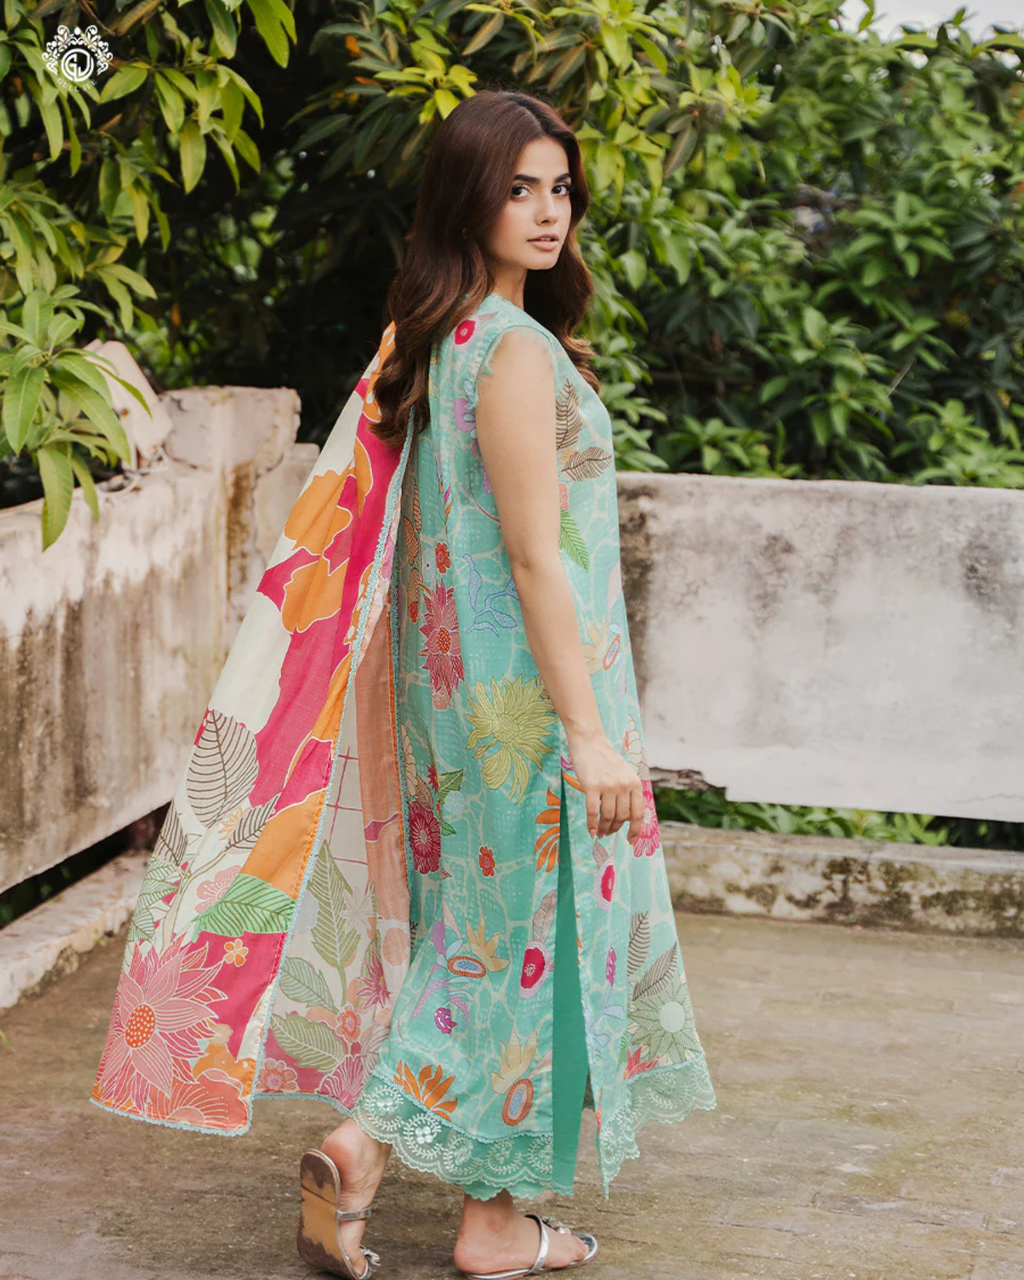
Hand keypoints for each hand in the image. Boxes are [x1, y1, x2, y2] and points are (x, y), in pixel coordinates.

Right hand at [565, 729, 644, 844]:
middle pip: (622, 817)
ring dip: (604, 828)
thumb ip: (627, 792)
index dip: (635, 830)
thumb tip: (626, 818)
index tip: (630, 840)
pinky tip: (591, 831)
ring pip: (608, 816)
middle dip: (615, 829)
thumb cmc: (606, 759)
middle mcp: (624, 785)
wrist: (590, 741)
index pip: (638, 813)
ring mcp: (608, 786)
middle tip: (608, 833)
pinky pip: (593, 812)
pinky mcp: (591, 786)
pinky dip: (592, 824)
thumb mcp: (624, 773)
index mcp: (635, 783)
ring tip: (600, 833)